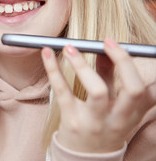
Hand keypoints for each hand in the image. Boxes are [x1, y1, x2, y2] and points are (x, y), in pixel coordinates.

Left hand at [41, 38, 155, 152]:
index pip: (150, 93)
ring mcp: (95, 122)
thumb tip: (105, 49)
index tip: (134, 49)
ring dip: (83, 65)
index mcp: (133, 113)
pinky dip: (54, 70)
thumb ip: (109, 76)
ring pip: (98, 91)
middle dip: (123, 61)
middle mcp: (118, 119)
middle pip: (132, 90)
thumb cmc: (100, 124)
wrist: (84, 160)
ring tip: (71, 47)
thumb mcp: (113, 104)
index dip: (150, 72)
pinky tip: (47, 53)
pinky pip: (63, 92)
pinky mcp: (71, 121)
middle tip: (108, 42)